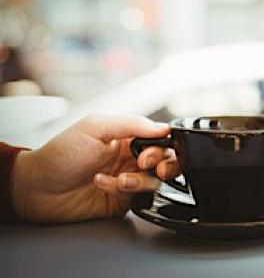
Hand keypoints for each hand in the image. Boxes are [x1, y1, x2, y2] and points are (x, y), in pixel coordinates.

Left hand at [11, 114, 181, 222]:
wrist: (36, 188)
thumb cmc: (60, 154)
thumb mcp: (94, 127)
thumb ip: (131, 124)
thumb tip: (163, 128)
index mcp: (127, 137)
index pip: (160, 139)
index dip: (163, 146)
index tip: (150, 152)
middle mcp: (130, 158)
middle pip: (166, 161)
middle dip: (164, 164)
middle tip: (147, 166)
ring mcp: (128, 179)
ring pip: (155, 181)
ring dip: (139, 180)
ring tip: (119, 180)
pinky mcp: (122, 200)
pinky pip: (138, 197)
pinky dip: (123, 191)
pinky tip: (103, 185)